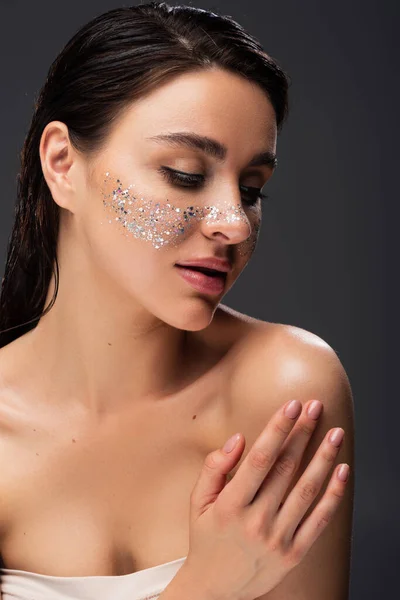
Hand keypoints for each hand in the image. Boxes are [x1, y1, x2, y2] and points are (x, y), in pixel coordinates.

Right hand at [183, 399, 349, 599]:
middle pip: (286, 468)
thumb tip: (239, 439)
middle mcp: (256, 521)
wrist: (214, 589)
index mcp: (231, 505)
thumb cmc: (206, 537)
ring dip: (323, 458)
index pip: (260, 458)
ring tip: (335, 433)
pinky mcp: (294, 553)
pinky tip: (342, 471)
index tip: (292, 405)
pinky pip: (319, 520)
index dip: (278, 428)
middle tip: (315, 406)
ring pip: (307, 490)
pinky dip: (334, 495)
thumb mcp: (197, 502)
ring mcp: (277, 539)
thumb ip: (214, 468)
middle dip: (303, 433)